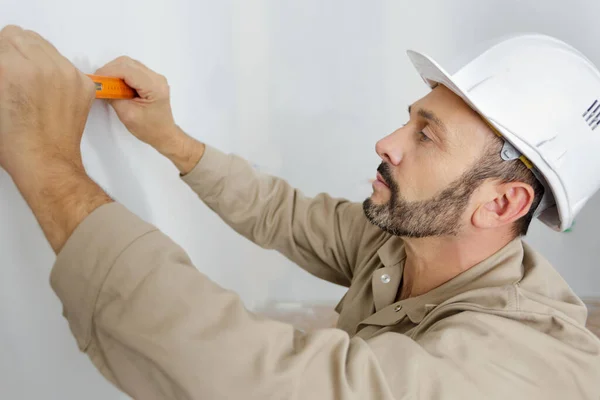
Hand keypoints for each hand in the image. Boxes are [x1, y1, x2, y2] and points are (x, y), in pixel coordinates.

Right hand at [0, 25, 111, 252]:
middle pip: (23, 37)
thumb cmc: (14, 141)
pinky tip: (48, 92)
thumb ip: (0, 71)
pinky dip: (55, 71)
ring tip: (29, 82)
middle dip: (14, 51)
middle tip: (12, 73)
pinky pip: (65, 63)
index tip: (3, 69)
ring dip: (34, 57)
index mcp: (13, 68)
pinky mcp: (84, 84)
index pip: (3, 38)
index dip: (0, 55)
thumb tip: (5, 62)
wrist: (46, 163)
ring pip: (45, 47)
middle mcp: (44, 66)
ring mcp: (68, 74)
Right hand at [96, 56, 205, 173]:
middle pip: (128, 63)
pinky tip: (117, 86)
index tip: (96, 80)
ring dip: (115, 72)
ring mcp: (155, 78)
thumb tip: (100, 86)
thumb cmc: (150, 129)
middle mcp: (157, 78)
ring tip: (107, 85)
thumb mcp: (127, 115)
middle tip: (100, 83)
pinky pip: (133, 70)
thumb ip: (113, 97)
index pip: (127, 70)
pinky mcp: (151, 80)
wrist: (164, 134)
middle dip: (110, 70)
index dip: (108, 72)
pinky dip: (122, 75)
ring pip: (129, 64)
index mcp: (154, 87)